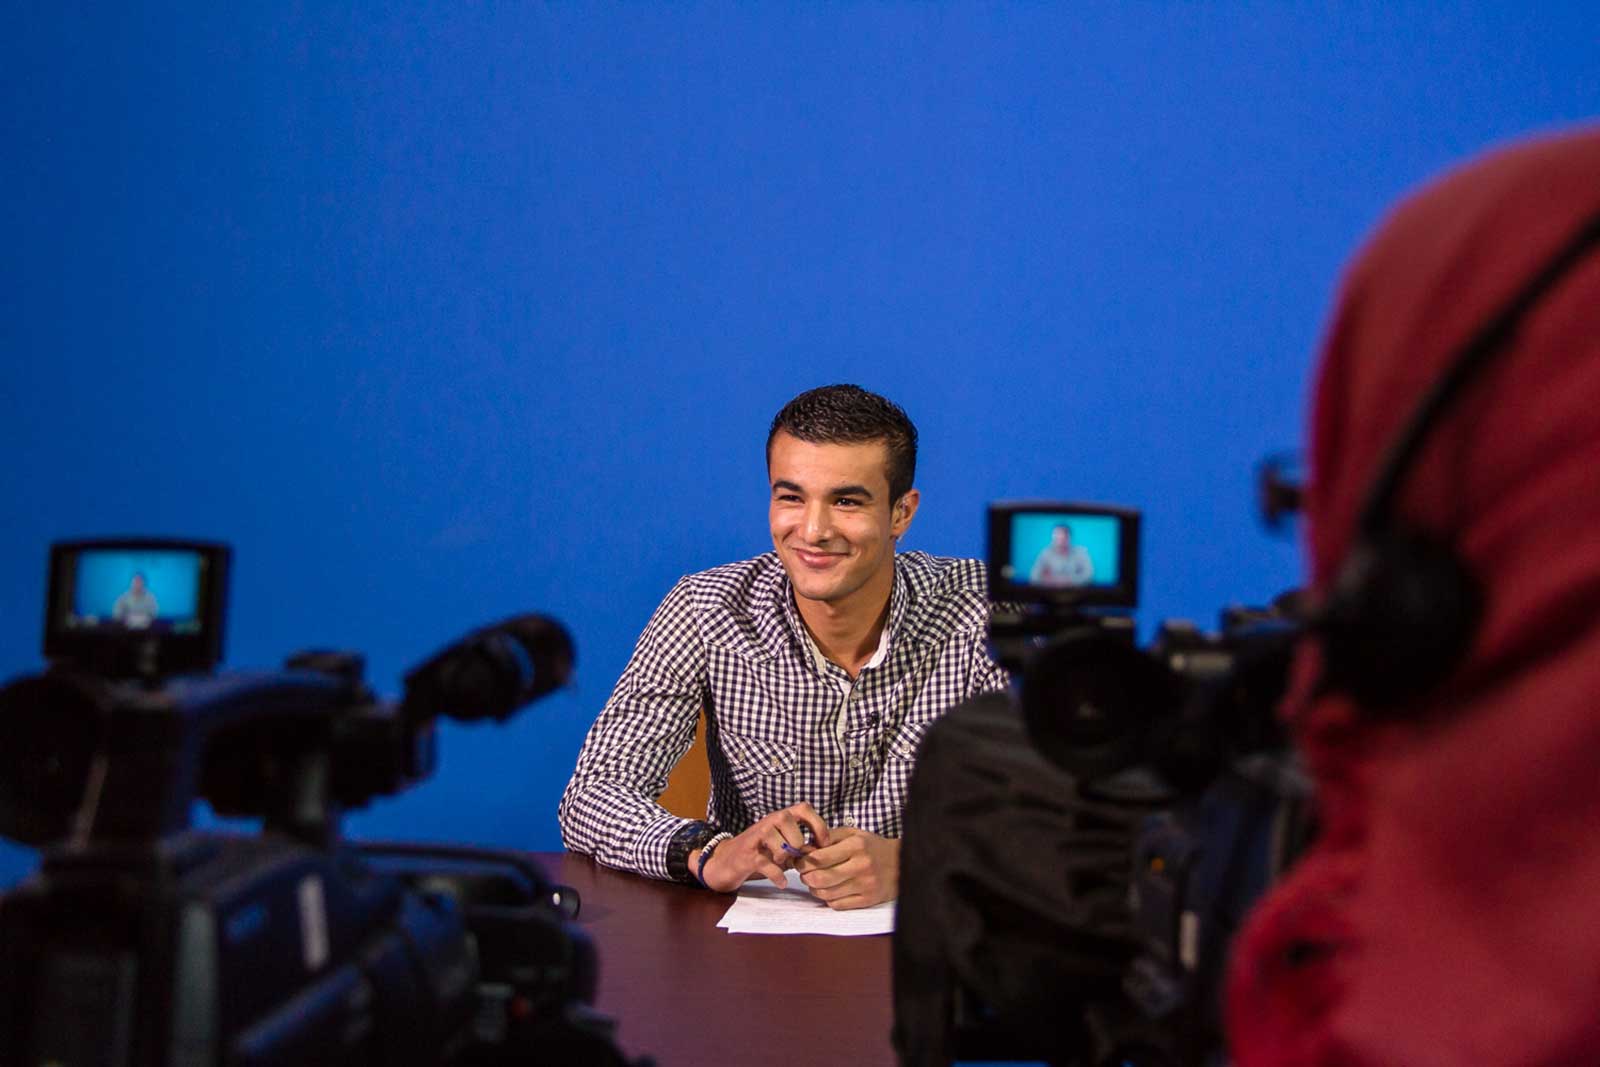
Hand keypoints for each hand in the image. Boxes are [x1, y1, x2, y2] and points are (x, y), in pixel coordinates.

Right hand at [696, 803, 830, 891]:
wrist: (725, 863)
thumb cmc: (759, 854)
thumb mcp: (782, 848)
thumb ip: (800, 848)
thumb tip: (821, 852)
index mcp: (780, 819)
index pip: (803, 808)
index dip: (817, 823)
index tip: (823, 843)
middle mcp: (767, 823)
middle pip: (787, 819)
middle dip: (797, 841)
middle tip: (796, 856)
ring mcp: (755, 838)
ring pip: (776, 837)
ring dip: (784, 855)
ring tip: (782, 864)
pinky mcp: (746, 855)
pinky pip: (765, 863)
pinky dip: (777, 875)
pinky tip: (781, 882)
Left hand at [793, 828, 898, 908]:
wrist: (901, 863)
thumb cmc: (871, 847)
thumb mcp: (852, 834)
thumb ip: (828, 838)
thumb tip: (804, 849)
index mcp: (856, 846)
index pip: (819, 858)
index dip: (803, 862)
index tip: (799, 862)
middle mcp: (861, 866)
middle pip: (819, 878)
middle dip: (805, 877)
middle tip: (805, 873)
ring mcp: (865, 885)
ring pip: (825, 893)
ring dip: (814, 889)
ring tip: (816, 881)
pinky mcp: (867, 900)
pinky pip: (836, 904)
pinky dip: (827, 898)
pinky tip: (830, 890)